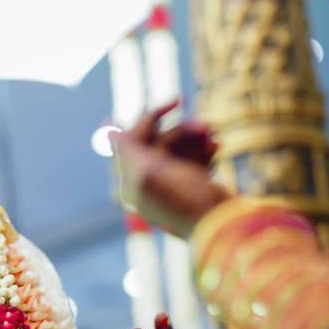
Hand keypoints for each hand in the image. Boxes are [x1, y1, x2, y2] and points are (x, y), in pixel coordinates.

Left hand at [110, 101, 228, 237]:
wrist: (221, 227)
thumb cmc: (183, 199)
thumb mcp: (150, 172)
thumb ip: (127, 150)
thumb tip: (108, 132)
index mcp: (132, 183)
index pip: (134, 141)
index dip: (152, 118)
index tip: (176, 101)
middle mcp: (149, 185)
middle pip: (159, 144)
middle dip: (183, 131)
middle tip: (206, 125)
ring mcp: (170, 187)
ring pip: (179, 151)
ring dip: (197, 140)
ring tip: (214, 135)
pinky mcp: (192, 188)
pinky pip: (194, 162)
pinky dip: (204, 153)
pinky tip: (217, 147)